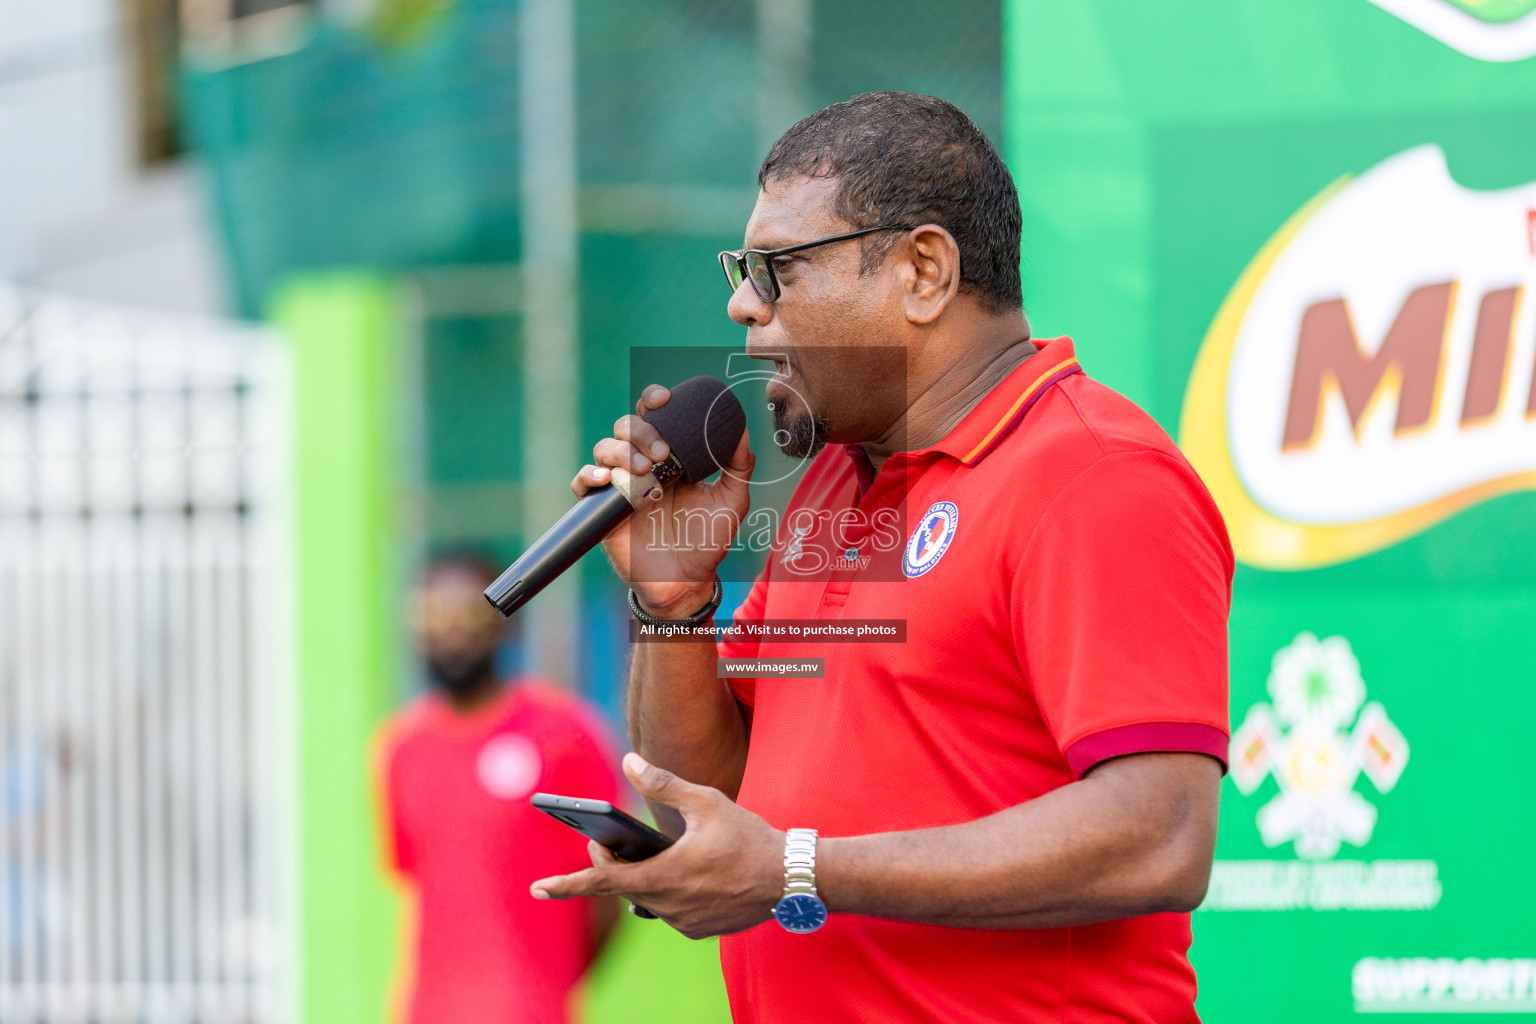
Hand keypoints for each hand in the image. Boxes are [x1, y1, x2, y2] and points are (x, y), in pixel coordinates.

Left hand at [530, 753, 782, 938]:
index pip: (602, 880)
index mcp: (663, 875)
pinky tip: (687, 874)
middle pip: (624, 886)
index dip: (566, 884)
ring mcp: (684, 922)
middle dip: (612, 864)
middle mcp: (668, 905)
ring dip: (643, 878)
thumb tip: (630, 761)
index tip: (538, 888)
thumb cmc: (749, 837)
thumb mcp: (705, 802)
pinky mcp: (700, 931)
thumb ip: (662, 783)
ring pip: (647, 899)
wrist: (791, 879)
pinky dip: (669, 892)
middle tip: (608, 843)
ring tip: (653, 855)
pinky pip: (670, 911)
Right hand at [572, 385, 753, 616]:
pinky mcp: (602, 510)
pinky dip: (588, 475)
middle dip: (641, 430)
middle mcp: (641, 465)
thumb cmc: (707, 541)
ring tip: (644, 470)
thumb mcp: (731, 502)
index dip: (653, 400)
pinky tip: (606, 480)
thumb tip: (742, 433)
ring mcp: (620, 486)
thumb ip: (738, 468)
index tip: (664, 397)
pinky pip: (582, 483)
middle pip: (626, 426)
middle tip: (662, 452)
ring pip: (604, 448)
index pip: (655, 417)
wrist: (686, 582)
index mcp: (669, 457)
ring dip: (621, 451)